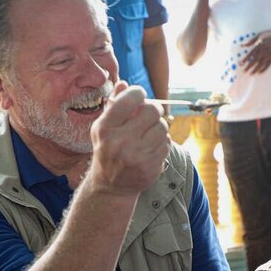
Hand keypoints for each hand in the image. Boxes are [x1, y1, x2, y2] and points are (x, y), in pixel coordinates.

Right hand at [89, 81, 169, 196]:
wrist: (111, 185)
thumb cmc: (107, 149)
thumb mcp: (103, 127)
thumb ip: (113, 104)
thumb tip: (125, 84)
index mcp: (105, 128)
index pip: (130, 98)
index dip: (138, 93)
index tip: (139, 96)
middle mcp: (120, 142)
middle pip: (152, 110)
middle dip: (153, 108)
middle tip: (150, 113)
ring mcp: (137, 156)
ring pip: (162, 126)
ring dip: (158, 126)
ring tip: (150, 131)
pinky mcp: (151, 166)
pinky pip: (166, 143)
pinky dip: (162, 141)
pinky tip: (152, 145)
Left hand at [241, 30, 270, 74]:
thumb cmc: (269, 35)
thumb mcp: (259, 35)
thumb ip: (251, 41)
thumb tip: (242, 45)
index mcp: (259, 45)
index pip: (250, 54)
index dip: (245, 59)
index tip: (240, 64)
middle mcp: (263, 50)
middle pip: (254, 60)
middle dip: (249, 66)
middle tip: (244, 71)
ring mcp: (269, 54)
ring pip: (261, 64)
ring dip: (255, 69)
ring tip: (250, 74)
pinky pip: (268, 65)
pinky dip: (264, 69)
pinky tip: (260, 73)